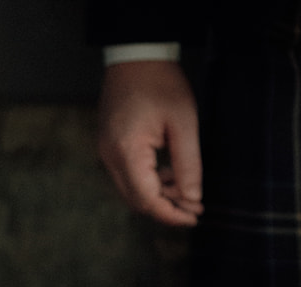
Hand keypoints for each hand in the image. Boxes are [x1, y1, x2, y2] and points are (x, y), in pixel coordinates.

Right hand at [96, 60, 202, 226]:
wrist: (136, 56)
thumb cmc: (161, 85)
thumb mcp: (184, 125)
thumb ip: (188, 165)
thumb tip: (193, 198)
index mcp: (126, 150)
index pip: (147, 200)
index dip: (172, 215)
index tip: (195, 216)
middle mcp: (109, 154)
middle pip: (136, 200)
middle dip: (167, 209)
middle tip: (195, 207)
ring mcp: (105, 149)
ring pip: (131, 191)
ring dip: (159, 197)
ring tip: (188, 191)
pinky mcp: (109, 144)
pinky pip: (128, 175)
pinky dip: (149, 183)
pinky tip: (171, 175)